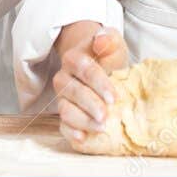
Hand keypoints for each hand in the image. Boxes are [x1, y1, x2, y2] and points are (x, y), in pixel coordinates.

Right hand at [51, 21, 127, 143]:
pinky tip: (82, 137)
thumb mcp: (113, 43)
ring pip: (65, 109)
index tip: (114, 96)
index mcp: (74, 58)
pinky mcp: (66, 114)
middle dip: (90, 104)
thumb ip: (108, 39)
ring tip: (101, 128)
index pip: (83, 68)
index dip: (98, 83)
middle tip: (105, 116)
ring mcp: (63, 97)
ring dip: (82, 120)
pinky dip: (70, 132)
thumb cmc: (108, 57)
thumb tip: (100, 41)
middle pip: (72, 91)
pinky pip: (62, 124)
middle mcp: (64, 78)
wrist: (100, 67)